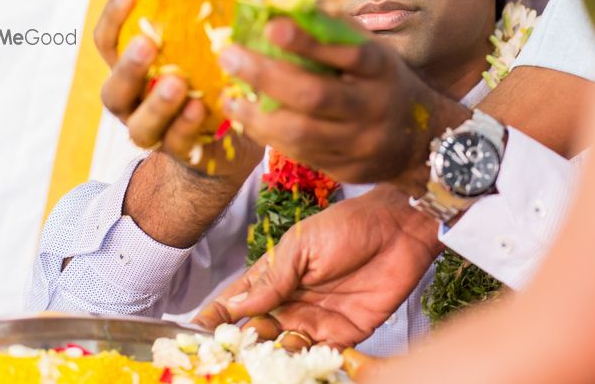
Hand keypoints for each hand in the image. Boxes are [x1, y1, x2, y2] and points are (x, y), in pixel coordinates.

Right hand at [95, 0, 261, 177]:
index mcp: (134, 69)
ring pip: (140, 124)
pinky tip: (200, 108)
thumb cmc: (215, 78)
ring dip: (157, 103)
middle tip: (147, 43)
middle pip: (113, 89)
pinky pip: (177, 142)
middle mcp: (134, 102)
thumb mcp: (211, 44)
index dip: (113, 17)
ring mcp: (154, 131)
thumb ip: (213, 14)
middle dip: (128, 66)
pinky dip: (186, 126)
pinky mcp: (181, 153)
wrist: (231, 140)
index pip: (108, 42)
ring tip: (177, 83)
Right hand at [193, 184, 443, 347]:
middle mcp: (290, 303)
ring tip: (261, 364)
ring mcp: (316, 320)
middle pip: (256, 334)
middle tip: (229, 358)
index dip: (215, 319)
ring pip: (284, 350)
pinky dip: (306, 366)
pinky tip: (294, 368)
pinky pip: (319, 358)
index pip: (235, 303)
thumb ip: (271, 279)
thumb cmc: (348, 226)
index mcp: (274, 277)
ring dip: (272, 359)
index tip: (195, 335)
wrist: (399, 230)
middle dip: (241, 347)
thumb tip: (234, 307)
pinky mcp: (344, 335)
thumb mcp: (301, 246)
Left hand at [219, 17, 470, 190]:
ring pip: (302, 133)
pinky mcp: (346, 169)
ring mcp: (360, 143)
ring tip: (230, 97)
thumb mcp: (372, 52)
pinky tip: (248, 119)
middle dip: (267, 76)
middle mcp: (374, 107)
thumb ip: (331, 28)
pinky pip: (301, 154)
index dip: (308, 41)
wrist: (422, 142)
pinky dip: (269, 136)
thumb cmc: (385, 84)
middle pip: (316, 96)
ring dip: (257, 115)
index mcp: (382, 70)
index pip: (347, 54)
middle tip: (230, 56)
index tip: (271, 25)